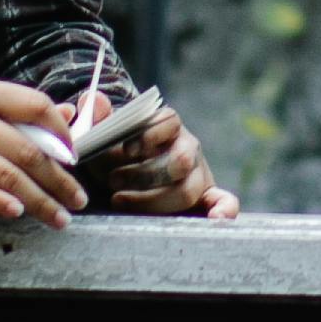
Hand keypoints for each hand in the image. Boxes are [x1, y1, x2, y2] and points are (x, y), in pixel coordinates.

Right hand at [0, 76, 89, 220]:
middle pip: (26, 150)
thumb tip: (67, 116)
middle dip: (58, 179)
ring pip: (7, 176)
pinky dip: (0, 203)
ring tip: (57, 215)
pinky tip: (18, 211)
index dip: (61, 132)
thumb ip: (21, 110)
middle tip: (76, 198)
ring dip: (38, 200)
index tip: (74, 156)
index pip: (35, 106)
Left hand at [84, 107, 238, 221]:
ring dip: (153, 201)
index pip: (169, 120)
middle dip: (143, 175)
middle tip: (113, 182)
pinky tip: (216, 221)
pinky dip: (224, 210)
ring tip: (120, 201)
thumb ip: (97, 119)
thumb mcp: (104, 141)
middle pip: (179, 160)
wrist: (129, 183)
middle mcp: (187, 148)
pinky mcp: (206, 198)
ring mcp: (199, 174)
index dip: (148, 135)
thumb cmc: (116, 159)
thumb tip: (96, 100)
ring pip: (187, 189)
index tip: (125, 151)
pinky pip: (225, 201)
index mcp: (167, 127)